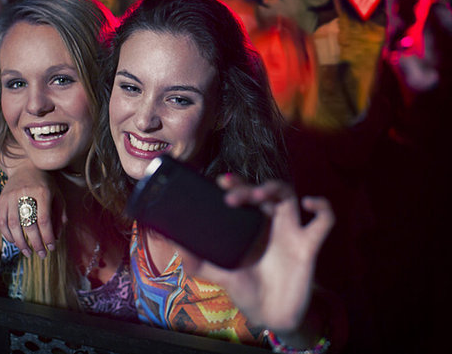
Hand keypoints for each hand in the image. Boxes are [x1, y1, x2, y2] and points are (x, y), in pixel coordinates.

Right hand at [0, 168, 65, 258]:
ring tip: (28, 253)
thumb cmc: (45, 183)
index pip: (44, 220)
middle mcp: (25, 193)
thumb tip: (57, 236)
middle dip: (36, 243)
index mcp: (42, 192)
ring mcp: (11, 196)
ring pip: (13, 225)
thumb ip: (60, 215)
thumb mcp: (57, 195)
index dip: (48, 237)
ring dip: (20, 243)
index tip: (52, 248)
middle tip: (42, 254)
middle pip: (29, 225)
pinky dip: (7, 235)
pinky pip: (1, 221)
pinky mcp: (1, 199)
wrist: (25, 166)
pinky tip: (15, 242)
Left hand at [179, 176, 333, 333]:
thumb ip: (197, 260)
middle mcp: (270, 222)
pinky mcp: (309, 246)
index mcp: (250, 224)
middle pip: (263, 190)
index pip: (244, 194)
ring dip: (275, 188)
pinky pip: (325, 221)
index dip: (236, 183)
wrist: (271, 317)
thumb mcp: (219, 274)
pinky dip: (322, 207)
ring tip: (259, 195)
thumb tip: (173, 244)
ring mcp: (290, 231)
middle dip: (248, 187)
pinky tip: (309, 204)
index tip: (220, 181)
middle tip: (230, 195)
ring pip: (290, 195)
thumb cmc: (246, 290)